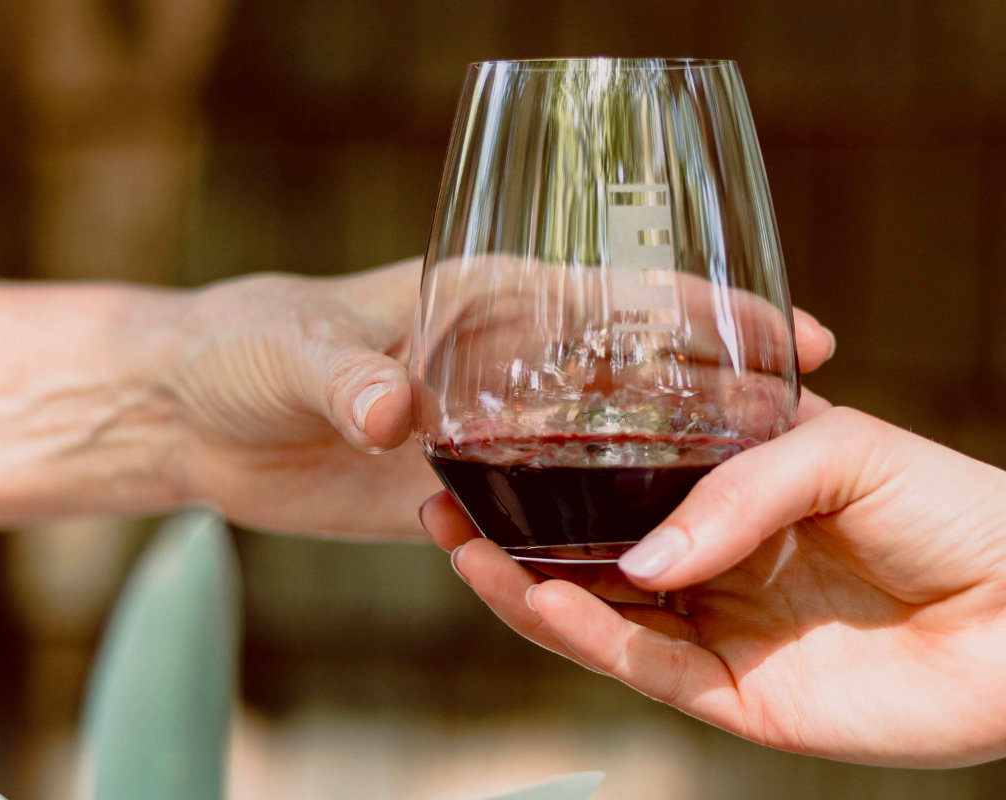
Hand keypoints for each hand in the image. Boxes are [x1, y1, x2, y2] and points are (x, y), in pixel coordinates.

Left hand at [167, 259, 836, 538]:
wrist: (185, 414)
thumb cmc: (237, 349)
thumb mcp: (289, 354)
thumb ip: (344, 377)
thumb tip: (391, 409)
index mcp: (489, 304)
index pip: (628, 299)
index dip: (720, 315)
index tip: (804, 341)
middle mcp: (512, 366)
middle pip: (647, 381)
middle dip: (732, 410)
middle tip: (820, 450)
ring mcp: (497, 434)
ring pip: (613, 458)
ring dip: (680, 484)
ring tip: (768, 524)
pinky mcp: (467, 494)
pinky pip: (552, 521)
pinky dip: (602, 540)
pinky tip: (657, 570)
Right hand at [425, 404, 1005, 765]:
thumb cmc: (964, 512)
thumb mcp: (842, 450)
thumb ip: (733, 490)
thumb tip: (639, 558)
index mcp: (745, 494)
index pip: (628, 482)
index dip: (554, 470)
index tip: (482, 440)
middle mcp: (725, 564)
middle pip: (593, 556)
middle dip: (511, 534)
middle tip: (436, 504)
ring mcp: (730, 635)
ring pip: (604, 617)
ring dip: (528, 588)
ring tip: (463, 550)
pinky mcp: (746, 701)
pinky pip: (650, 669)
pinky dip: (593, 640)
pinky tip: (541, 601)